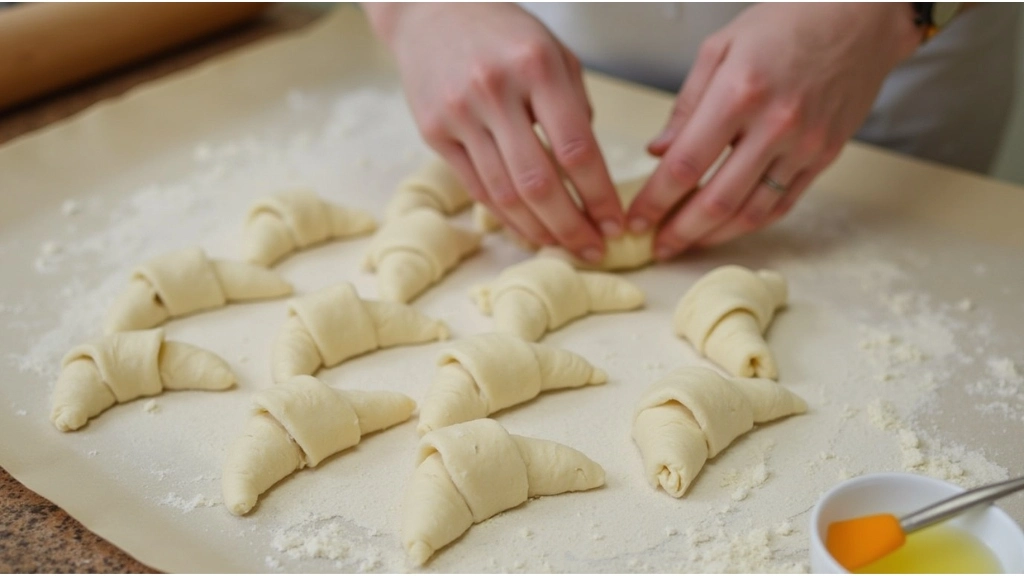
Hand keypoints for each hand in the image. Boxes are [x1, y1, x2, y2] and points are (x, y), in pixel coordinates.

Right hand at [366, 3, 623, 261]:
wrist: (432, 11)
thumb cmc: (504, 33)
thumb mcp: (554, 52)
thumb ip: (575, 107)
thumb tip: (589, 172)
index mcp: (537, 67)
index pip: (576, 149)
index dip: (599, 196)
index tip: (616, 223)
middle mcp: (495, 91)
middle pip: (538, 182)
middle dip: (571, 225)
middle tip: (593, 249)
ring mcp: (459, 114)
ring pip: (504, 193)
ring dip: (539, 230)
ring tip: (563, 247)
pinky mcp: (434, 132)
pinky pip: (476, 188)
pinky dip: (506, 218)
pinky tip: (528, 232)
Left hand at [626, 3, 922, 258]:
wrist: (861, 16)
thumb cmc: (786, 22)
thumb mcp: (722, 47)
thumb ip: (687, 104)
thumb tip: (659, 152)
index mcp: (740, 92)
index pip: (687, 163)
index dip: (656, 199)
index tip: (635, 219)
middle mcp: (775, 125)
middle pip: (718, 199)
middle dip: (679, 231)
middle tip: (656, 247)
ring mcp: (805, 145)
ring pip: (752, 212)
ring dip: (713, 237)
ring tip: (685, 244)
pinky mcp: (825, 156)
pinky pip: (783, 204)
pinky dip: (750, 223)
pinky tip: (725, 230)